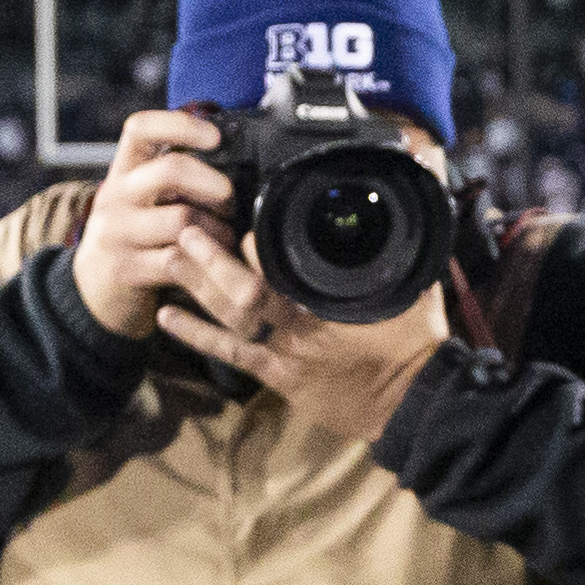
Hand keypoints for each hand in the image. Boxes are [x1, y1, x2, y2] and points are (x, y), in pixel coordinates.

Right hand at [71, 108, 235, 337]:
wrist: (93, 287)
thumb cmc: (135, 235)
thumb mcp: (141, 198)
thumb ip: (173, 179)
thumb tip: (232, 158)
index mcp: (122, 170)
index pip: (140, 128)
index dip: (181, 125)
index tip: (216, 137)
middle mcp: (114, 195)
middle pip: (171, 171)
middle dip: (215, 186)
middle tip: (230, 203)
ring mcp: (116, 233)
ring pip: (182, 220)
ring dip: (218, 231)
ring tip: (226, 239)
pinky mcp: (124, 268)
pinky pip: (177, 261)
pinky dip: (205, 263)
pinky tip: (213, 265)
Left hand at [157, 224, 446, 444]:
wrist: (412, 406)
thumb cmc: (416, 345)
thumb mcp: (419, 286)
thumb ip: (409, 234)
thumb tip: (418, 177)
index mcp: (334, 305)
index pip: (288, 274)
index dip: (258, 252)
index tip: (239, 225)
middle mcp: (302, 329)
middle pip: (247, 293)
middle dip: (213, 261)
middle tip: (186, 228)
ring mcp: (285, 355)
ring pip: (231, 320)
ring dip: (198, 288)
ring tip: (171, 256)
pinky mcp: (277, 376)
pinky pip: (230, 354)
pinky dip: (196, 334)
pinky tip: (166, 316)